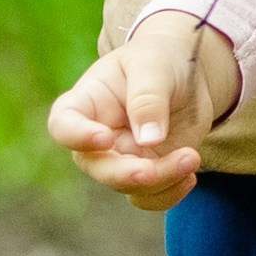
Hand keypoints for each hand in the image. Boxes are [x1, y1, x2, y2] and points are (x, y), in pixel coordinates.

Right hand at [49, 12, 239, 210]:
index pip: (63, 125)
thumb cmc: (160, 59)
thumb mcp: (154, 66)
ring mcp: (122, 157)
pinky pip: (150, 196)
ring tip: (192, 157)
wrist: (188, 72)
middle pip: (97, 166)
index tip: (105, 137)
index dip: (77, 136)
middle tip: (151, 171)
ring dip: (160, 181)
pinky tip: (190, 175)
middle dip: (125, 173)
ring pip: (128, 185)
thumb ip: (148, 98)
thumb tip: (148, 141)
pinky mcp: (148, 170)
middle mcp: (97, 136)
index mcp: (86, 102)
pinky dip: (171, 192)